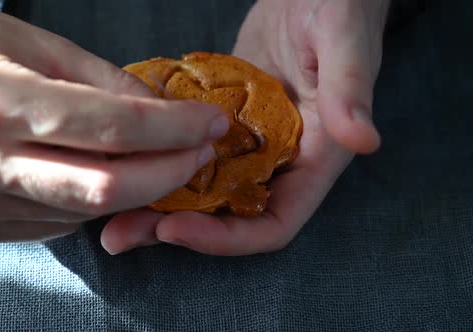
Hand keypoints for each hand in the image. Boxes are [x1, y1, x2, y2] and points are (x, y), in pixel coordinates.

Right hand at [0, 1, 227, 241]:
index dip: (173, 128)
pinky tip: (105, 171)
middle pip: (106, 186)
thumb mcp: (36, 43)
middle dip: (170, 172)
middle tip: (201, 152)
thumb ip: (104, 82)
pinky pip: (63, 220)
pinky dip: (98, 199)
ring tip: (161, 158)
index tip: (212, 124)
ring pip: (89, 208)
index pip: (109, 127)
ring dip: (138, 186)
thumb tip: (164, 114)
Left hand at [101, 0, 388, 254]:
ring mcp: (246, 143)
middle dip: (177, 229)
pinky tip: (121, 161)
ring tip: (108, 213)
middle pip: (227, 216)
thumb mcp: (345, 43)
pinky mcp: (222, 121)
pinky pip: (188, 151)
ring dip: (158, 202)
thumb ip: (351, 91)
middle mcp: (278, 161)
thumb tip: (364, 141)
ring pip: (201, 189)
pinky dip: (158, 161)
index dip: (226, 237)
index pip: (273, 223)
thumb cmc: (340, 8)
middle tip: (119, 234)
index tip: (174, 228)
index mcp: (314, 158)